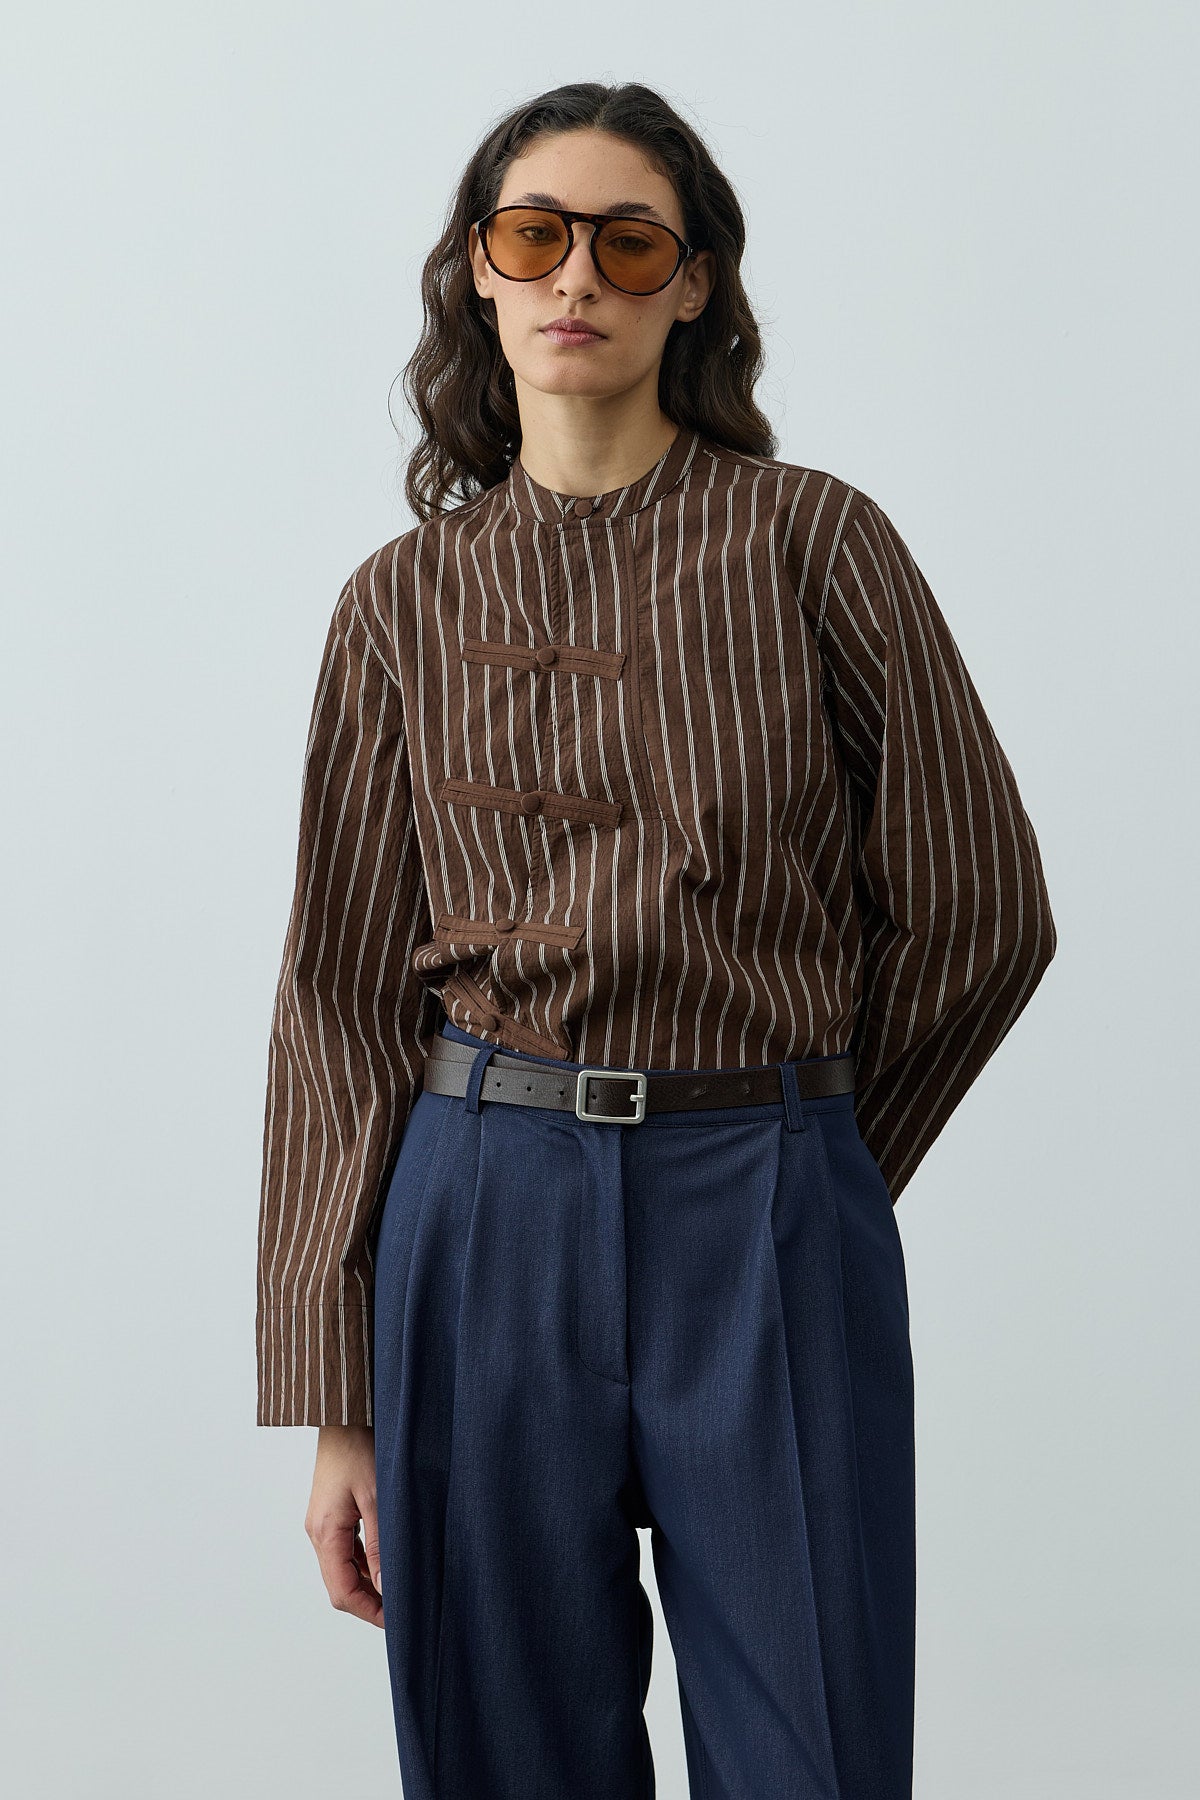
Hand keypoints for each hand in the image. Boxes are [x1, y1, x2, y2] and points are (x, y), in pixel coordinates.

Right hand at [305, 1424, 383, 1627]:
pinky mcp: (331, 1514)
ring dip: (368, 1584)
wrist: (344, 1413)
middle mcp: (318, 1532)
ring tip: (400, 1589)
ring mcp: (323, 1524)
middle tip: (404, 1609)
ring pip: (342, 1569)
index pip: (342, 1592)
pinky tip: (387, 1562)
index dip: (370, 1611)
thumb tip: (388, 1588)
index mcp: (325, 1532)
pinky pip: (345, 1550)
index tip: (398, 1621)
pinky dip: (364, 1564)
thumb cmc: (360, 1447)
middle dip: (370, 1602)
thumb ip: (381, 1545)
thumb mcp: (377, 1497)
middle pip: (340, 1585)